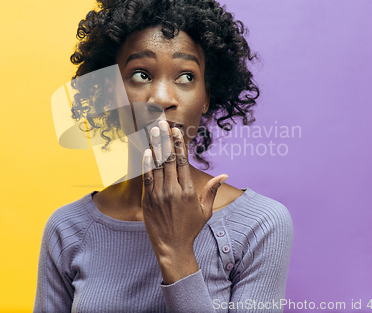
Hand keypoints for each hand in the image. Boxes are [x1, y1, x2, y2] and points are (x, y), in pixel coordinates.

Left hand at [141, 120, 227, 282]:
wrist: (173, 247)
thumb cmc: (190, 229)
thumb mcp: (205, 210)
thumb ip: (212, 190)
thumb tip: (225, 175)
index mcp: (189, 191)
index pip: (183, 161)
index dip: (179, 144)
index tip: (176, 130)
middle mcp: (174, 190)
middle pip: (169, 159)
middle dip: (166, 139)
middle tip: (162, 123)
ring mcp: (159, 195)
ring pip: (157, 165)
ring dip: (155, 146)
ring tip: (153, 131)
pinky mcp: (148, 201)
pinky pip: (147, 178)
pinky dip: (146, 164)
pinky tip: (146, 151)